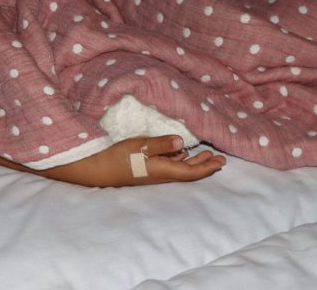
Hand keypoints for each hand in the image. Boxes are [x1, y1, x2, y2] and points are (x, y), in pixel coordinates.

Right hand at [50, 135, 225, 186]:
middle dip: (204, 165)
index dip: (207, 168)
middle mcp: (160, 174)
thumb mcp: (139, 146)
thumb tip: (182, 143)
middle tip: (219, 159)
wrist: (96, 169)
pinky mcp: (144, 169)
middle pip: (187, 172)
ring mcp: (152, 173)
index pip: (190, 172)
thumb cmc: (117, 157)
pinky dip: (179, 159)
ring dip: (193, 162)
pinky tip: (179, 153)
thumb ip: (161, 144)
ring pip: (178, 168)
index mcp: (162, 170)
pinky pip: (168, 166)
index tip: (221, 162)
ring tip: (205, 154)